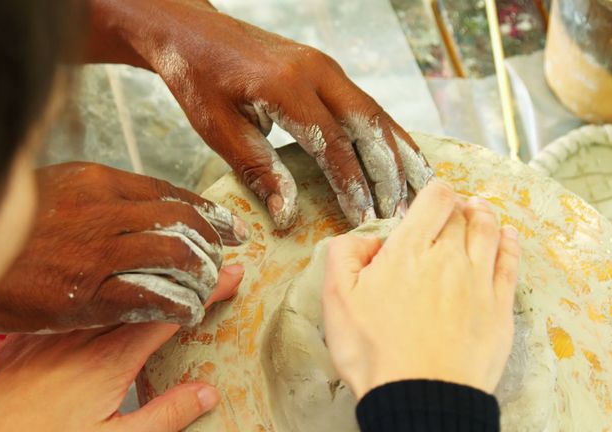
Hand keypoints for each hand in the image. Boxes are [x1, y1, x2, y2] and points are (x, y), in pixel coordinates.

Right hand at [0, 163, 246, 332]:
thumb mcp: (42, 193)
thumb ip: (82, 195)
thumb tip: (115, 199)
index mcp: (92, 181)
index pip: (167, 191)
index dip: (204, 210)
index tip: (225, 224)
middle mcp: (102, 210)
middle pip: (181, 220)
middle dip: (213, 241)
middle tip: (228, 258)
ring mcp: (97, 252)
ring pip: (176, 255)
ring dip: (202, 274)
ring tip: (210, 289)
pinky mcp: (89, 294)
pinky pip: (152, 297)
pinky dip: (179, 305)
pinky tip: (188, 314)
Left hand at [0, 264, 243, 431]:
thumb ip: (163, 416)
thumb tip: (210, 392)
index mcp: (110, 359)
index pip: (169, 314)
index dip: (205, 293)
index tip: (234, 274)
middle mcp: (85, 334)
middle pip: (143, 293)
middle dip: (181, 275)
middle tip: (214, 259)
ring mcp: (56, 330)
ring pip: (109, 292)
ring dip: (144, 277)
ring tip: (172, 267)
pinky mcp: (31, 333)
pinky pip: (77, 303)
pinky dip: (103, 290)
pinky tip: (111, 289)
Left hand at [91, 0, 433, 228]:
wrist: (191, 31)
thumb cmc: (197, 79)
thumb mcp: (218, 129)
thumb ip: (258, 169)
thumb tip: (288, 215)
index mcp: (286, 85)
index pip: (333, 143)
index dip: (352, 184)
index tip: (364, 219)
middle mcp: (316, 70)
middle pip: (368, 126)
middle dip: (388, 174)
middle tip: (399, 214)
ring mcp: (326, 66)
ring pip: (376, 114)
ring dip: (399, 155)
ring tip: (419, 193)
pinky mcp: (327, 70)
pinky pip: (367, 105)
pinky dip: (389, 135)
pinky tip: (405, 160)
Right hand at [321, 180, 520, 397]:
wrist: (421, 398)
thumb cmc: (374, 352)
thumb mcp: (336, 300)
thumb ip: (345, 256)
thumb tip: (366, 239)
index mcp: (410, 250)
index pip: (434, 200)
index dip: (434, 193)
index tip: (429, 201)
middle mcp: (450, 258)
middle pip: (463, 216)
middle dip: (457, 207)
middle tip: (453, 209)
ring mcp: (480, 283)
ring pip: (490, 233)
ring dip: (485, 217)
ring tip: (480, 212)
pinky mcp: (499, 309)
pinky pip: (510, 264)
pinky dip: (510, 244)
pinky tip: (508, 237)